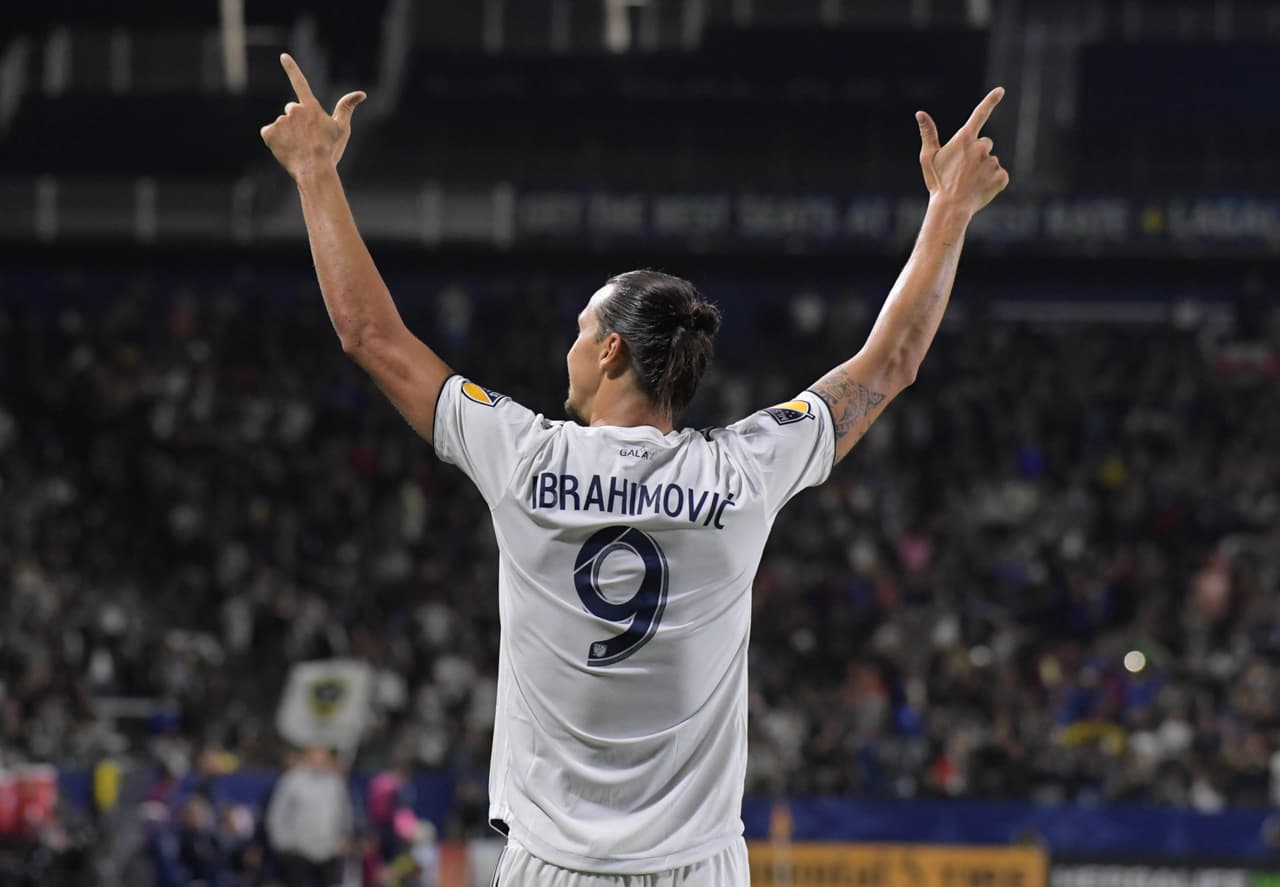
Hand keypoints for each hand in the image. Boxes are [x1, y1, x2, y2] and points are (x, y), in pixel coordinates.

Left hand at [260, 53, 365, 180]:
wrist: (315, 170)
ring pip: (282, 125)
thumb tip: (361, 93)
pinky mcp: (268, 133)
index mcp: (310, 107)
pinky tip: (286, 151)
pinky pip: (269, 135)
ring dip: (287, 135)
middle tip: (307, 140)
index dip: (291, 68)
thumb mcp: (342, 129)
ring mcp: (280, 121)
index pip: (299, 82)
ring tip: (299, 149)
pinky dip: (275, 142)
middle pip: (291, 111)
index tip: (283, 56)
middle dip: (297, 122)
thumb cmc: (331, 151)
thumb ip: (347, 107)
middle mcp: (293, 110)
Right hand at [916, 87, 1009, 214]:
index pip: (980, 114)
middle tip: (963, 171)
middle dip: (977, 154)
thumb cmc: (937, 183)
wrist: (951, 208)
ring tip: (969, 183)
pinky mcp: (1001, 176)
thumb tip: (920, 113)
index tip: (1001, 90)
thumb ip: (928, 134)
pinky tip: (980, 189)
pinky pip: (999, 175)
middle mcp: (981, 147)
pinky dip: (992, 182)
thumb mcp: (928, 158)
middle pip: (984, 144)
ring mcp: (992, 162)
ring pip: (991, 161)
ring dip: (983, 170)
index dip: (990, 101)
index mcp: (964, 139)